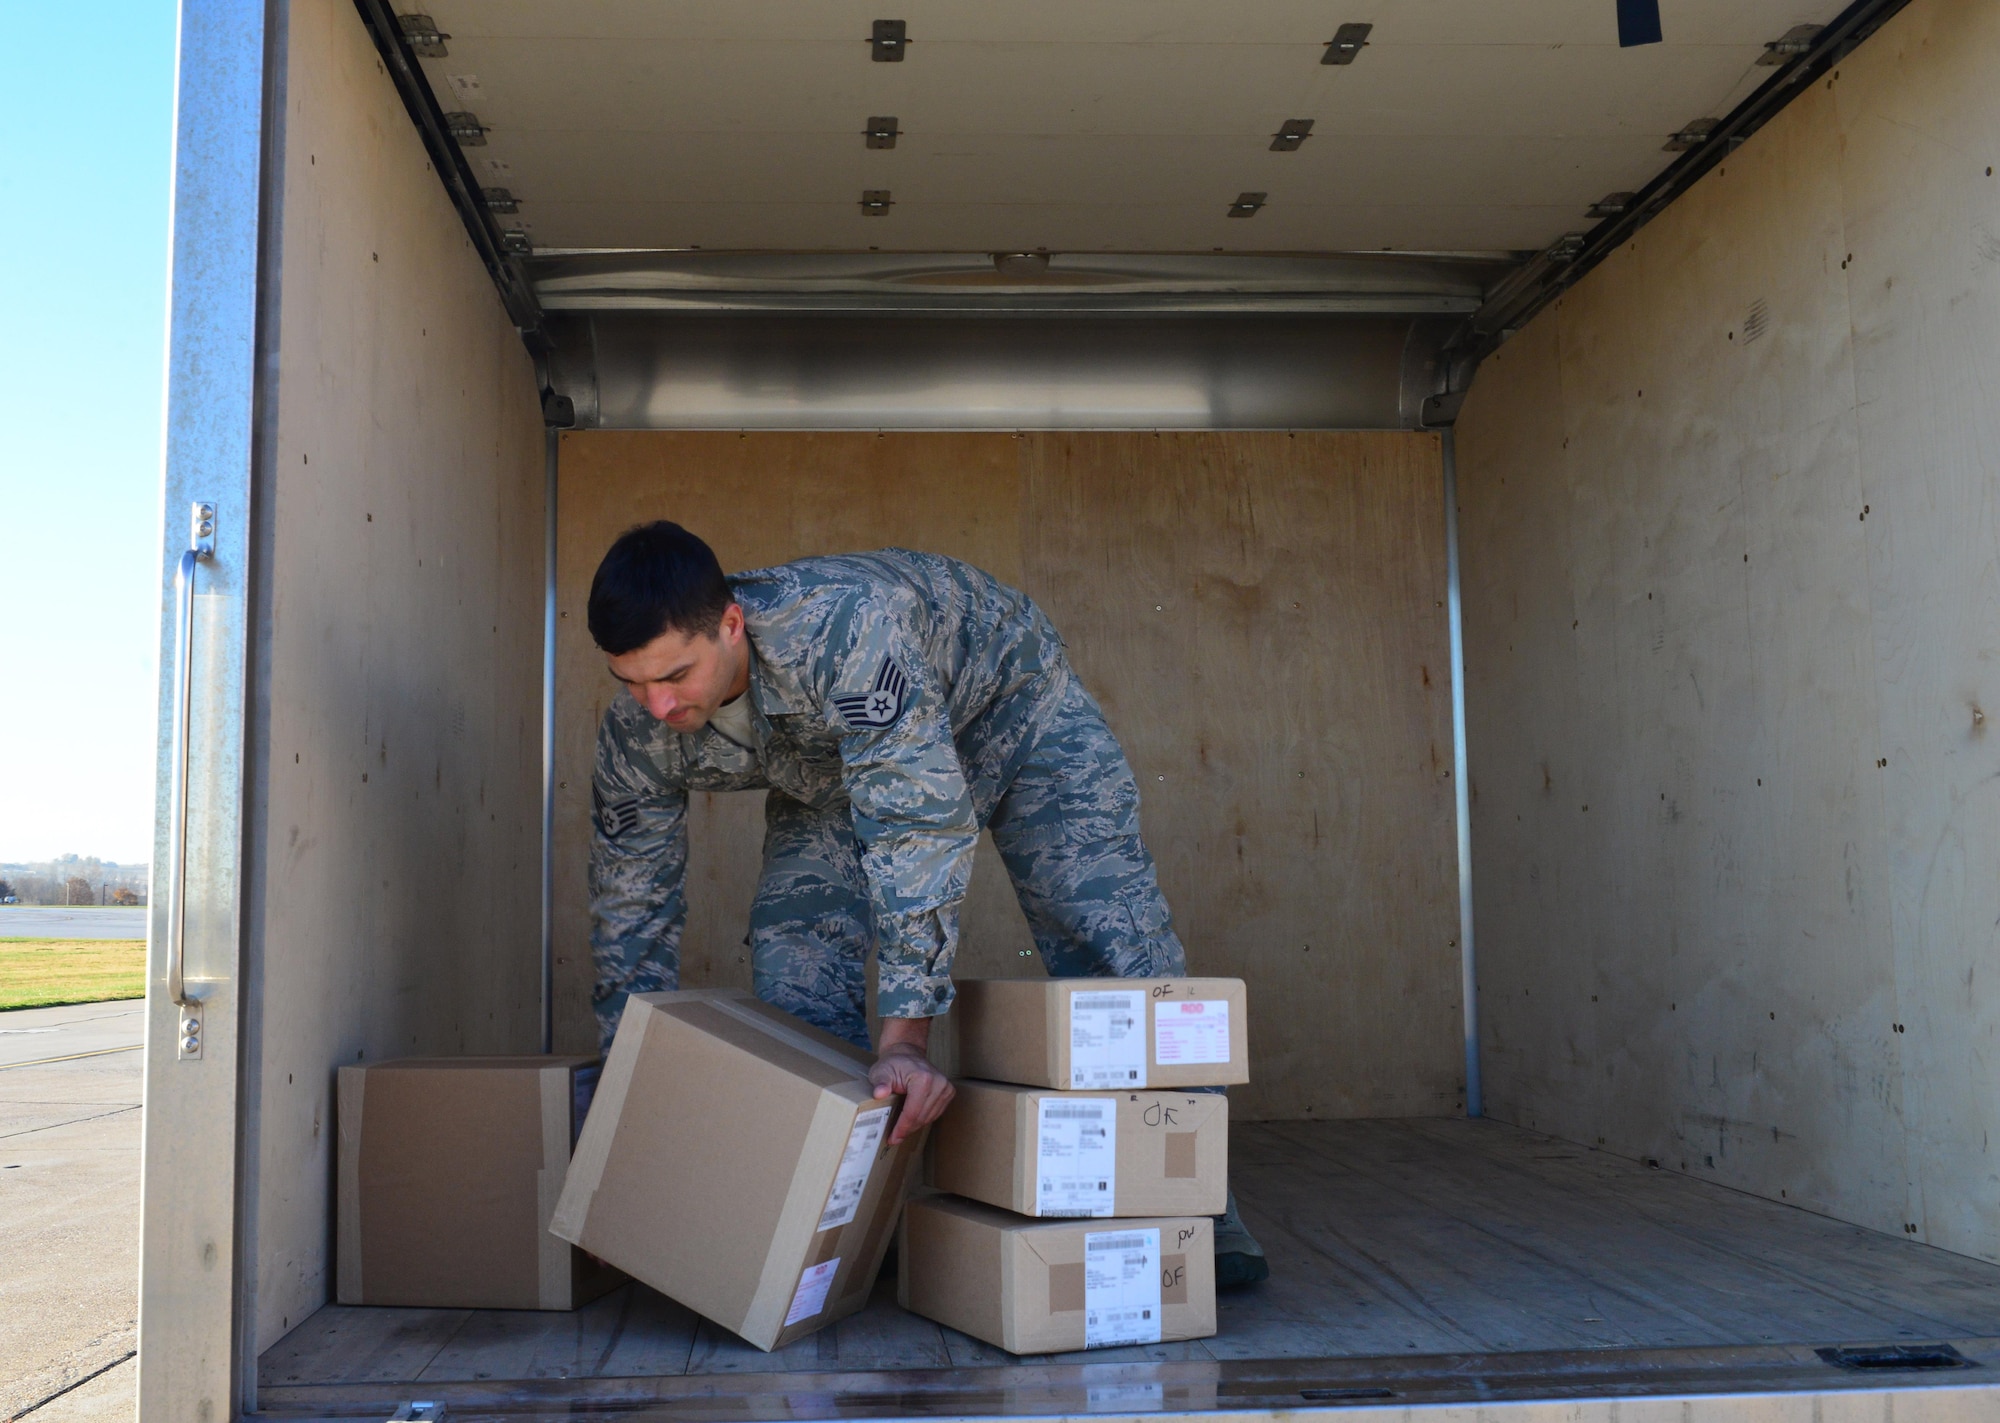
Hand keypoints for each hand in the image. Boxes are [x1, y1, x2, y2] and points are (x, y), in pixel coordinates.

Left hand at [871, 1017, 953, 1144]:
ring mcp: (946, 1088)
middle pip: (922, 1117)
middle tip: (894, 1137)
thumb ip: (880, 1083)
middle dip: (907, 1129)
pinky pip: (935, 1114)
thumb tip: (879, 1093)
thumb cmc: (893, 1063)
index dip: (902, 1128)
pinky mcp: (949, 1092)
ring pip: (929, 1118)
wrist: (907, 1053)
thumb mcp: (881, 1071)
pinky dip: (922, 1119)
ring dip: (914, 1126)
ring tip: (900, 1129)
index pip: (913, 1112)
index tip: (892, 1139)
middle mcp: (939, 1083)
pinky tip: (911, 1120)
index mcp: (923, 1078)